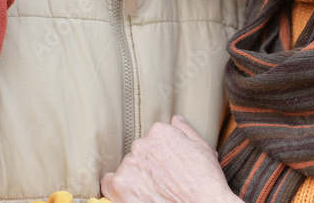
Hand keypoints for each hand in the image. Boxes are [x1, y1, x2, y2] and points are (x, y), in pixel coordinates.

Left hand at [101, 116, 240, 202]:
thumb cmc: (206, 181)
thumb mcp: (203, 149)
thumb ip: (185, 131)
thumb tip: (175, 119)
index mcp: (160, 132)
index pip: (153, 140)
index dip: (161, 156)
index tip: (168, 167)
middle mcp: (142, 143)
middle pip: (139, 153)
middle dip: (149, 165)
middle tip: (162, 181)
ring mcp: (130, 164)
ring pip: (128, 168)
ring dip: (136, 177)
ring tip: (153, 191)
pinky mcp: (120, 185)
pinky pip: (108, 182)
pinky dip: (116, 188)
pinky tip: (129, 194)